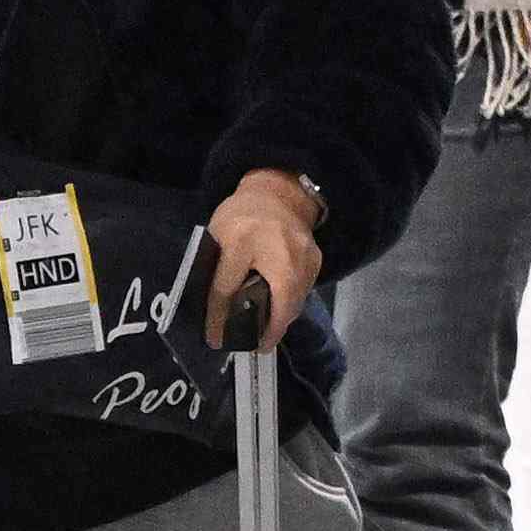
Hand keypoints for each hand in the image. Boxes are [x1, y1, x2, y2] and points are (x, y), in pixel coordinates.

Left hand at [197, 171, 328, 354]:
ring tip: (259, 329)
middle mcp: (298, 267)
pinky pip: (299, 291)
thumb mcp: (224, 243)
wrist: (278, 190)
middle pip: (283, 311)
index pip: (249, 303)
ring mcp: (310, 265)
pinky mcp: (315, 263)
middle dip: (267, 330)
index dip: (231, 324)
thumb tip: (215, 318)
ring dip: (278, 318)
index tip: (218, 341)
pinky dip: (285, 302)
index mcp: (274, 263)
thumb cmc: (245, 215)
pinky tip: (272, 305)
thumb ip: (222, 281)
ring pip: (293, 303)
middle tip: (249, 341)